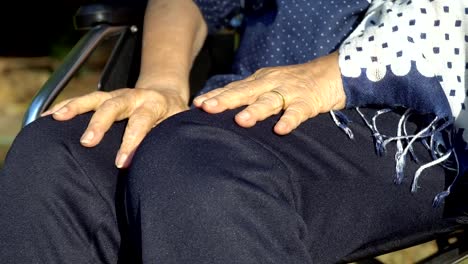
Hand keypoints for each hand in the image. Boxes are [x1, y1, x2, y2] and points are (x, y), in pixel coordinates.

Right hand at [42, 87, 188, 167]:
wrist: (165, 94)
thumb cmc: (172, 117)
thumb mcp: (178, 125)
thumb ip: (169, 139)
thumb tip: (162, 165)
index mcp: (154, 104)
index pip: (142, 121)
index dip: (132, 141)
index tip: (121, 162)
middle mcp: (134, 96)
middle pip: (114, 105)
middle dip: (99, 123)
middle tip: (87, 142)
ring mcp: (116, 94)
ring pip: (94, 98)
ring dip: (75, 108)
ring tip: (57, 119)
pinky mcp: (104, 96)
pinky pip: (82, 100)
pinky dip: (65, 106)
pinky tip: (48, 117)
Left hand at [193, 52, 345, 134]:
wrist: (332, 72)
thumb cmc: (294, 83)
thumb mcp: (269, 85)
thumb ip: (250, 96)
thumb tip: (223, 112)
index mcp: (259, 81)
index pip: (233, 88)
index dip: (215, 95)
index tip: (197, 104)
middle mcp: (270, 83)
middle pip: (245, 92)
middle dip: (226, 100)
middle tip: (208, 108)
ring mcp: (290, 91)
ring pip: (270, 101)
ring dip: (255, 111)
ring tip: (240, 121)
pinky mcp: (308, 101)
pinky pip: (298, 112)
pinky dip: (289, 120)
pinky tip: (280, 130)